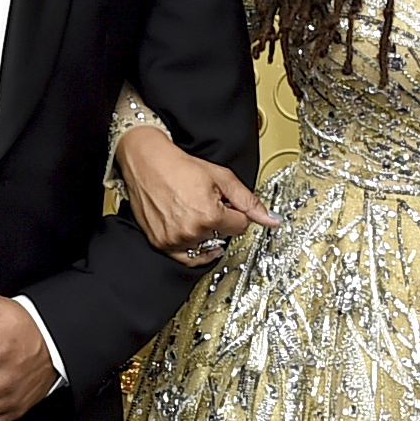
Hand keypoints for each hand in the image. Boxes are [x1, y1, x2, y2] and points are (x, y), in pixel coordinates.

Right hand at [119, 116, 278, 260]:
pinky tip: (192, 232)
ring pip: (205, 245)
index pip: (240, 226)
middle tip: (205, 203)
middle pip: (223, 236)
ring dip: (204, 233)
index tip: (224, 203)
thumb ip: (249, 201)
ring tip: (192, 212)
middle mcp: (192, 231)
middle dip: (220, 222)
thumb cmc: (180, 167)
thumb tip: (272, 219)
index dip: (235, 212)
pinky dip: (192, 247)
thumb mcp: (222, 178)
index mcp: (210, 215)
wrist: (147, 163)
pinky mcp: (162, 244)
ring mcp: (176, 240)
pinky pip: (186, 257)